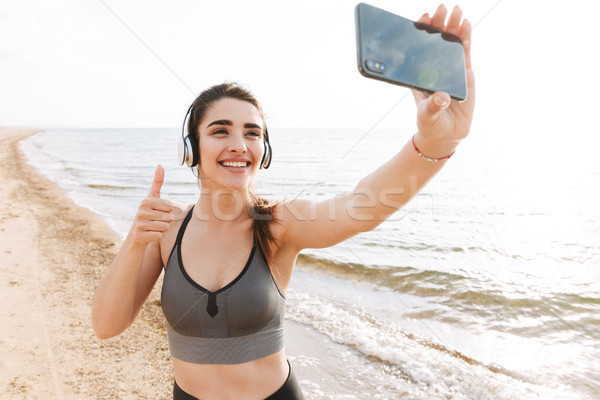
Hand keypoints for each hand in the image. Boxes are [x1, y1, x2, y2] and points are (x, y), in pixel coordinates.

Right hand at [131, 165, 173, 244]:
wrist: (137, 234)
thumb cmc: (148, 214)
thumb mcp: (152, 198)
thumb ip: (157, 182)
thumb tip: (160, 166)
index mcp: (145, 201)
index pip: (169, 207)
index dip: (168, 211)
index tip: (159, 212)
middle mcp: (140, 212)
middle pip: (168, 217)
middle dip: (166, 221)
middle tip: (156, 221)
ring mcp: (138, 224)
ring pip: (164, 227)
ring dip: (162, 229)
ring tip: (153, 228)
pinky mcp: (138, 236)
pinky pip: (158, 236)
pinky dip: (157, 236)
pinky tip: (150, 235)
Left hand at [414, 4, 475, 144]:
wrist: (447, 133)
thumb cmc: (431, 123)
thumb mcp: (427, 115)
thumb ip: (433, 106)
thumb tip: (442, 97)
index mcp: (419, 74)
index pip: (418, 49)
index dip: (421, 32)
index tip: (422, 18)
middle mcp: (434, 68)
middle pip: (436, 42)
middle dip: (438, 24)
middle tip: (441, 8)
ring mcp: (449, 68)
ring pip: (451, 43)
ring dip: (453, 26)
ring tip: (456, 10)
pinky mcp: (464, 72)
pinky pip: (465, 52)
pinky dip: (466, 38)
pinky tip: (466, 24)